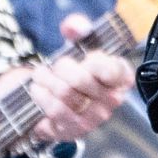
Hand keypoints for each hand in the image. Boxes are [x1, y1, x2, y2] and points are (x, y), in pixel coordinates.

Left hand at [0, 36, 134, 144]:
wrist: (51, 96)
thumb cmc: (72, 68)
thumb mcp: (76, 43)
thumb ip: (78, 27)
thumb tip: (75, 27)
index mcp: (120, 78)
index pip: (112, 69)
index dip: (93, 60)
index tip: (85, 57)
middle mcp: (112, 100)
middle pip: (81, 79)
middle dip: (60, 67)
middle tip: (55, 65)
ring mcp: (95, 118)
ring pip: (65, 93)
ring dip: (46, 80)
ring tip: (41, 75)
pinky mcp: (75, 130)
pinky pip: (54, 109)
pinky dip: (41, 95)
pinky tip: (37, 89)